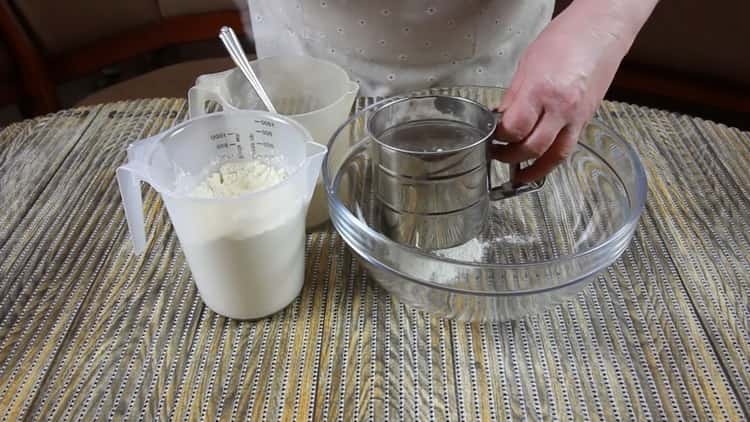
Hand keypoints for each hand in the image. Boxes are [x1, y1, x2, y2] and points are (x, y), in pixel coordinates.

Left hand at [494, 0, 652, 182]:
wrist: (602, 29)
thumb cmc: (566, 38)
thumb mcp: (527, 64)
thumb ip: (513, 96)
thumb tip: (501, 118)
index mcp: (541, 90)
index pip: (515, 128)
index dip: (499, 138)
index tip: (491, 137)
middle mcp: (561, 107)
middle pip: (533, 147)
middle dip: (511, 157)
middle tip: (498, 156)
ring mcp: (577, 115)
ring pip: (556, 155)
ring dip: (536, 170)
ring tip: (520, 175)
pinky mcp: (587, 118)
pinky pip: (569, 146)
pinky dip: (553, 157)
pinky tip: (541, 160)